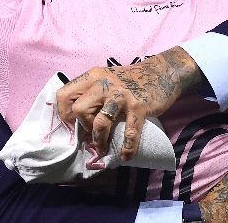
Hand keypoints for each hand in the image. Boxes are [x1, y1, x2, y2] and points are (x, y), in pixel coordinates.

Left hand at [56, 47, 200, 160]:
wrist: (162, 71)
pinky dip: (127, 147)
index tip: (73, 124)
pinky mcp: (139, 107)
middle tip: (91, 132)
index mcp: (92, 76)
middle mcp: (104, 83)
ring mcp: (122, 95)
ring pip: (100, 122)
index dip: (65, 113)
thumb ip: (91, 93)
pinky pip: (129, 132)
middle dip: (83, 126)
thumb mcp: (106, 78)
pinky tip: (126, 155)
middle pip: (79, 109)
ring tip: (103, 148)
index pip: (64, 94)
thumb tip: (77, 120)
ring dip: (100, 140)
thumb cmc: (130, 79)